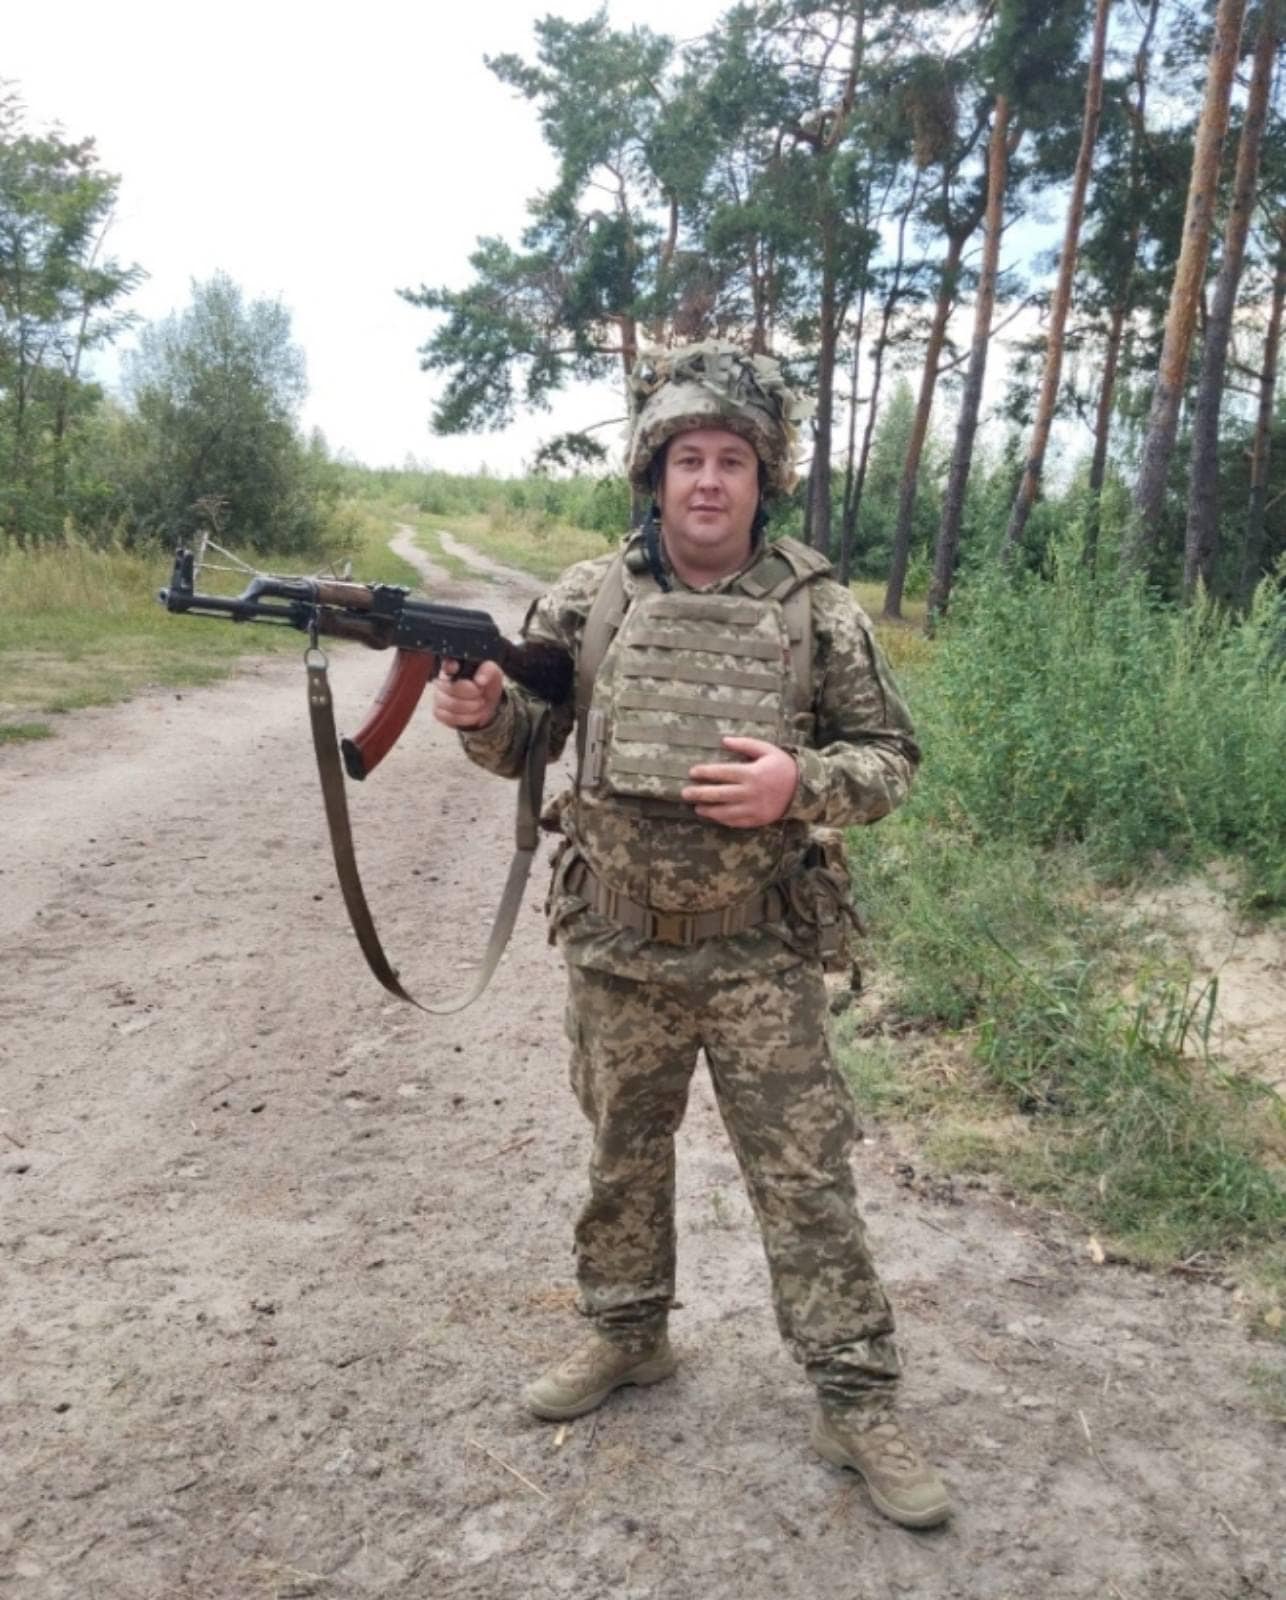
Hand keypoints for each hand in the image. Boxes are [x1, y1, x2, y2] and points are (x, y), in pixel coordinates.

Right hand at [431, 659, 503, 729]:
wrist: (486, 703)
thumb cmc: (486, 684)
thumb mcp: (493, 673)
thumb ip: (487, 671)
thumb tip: (480, 680)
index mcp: (454, 666)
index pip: (446, 664)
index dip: (450, 667)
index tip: (456, 669)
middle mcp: (442, 680)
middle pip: (453, 688)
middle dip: (473, 694)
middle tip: (480, 693)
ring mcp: (439, 696)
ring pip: (452, 704)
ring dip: (471, 707)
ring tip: (478, 703)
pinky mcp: (439, 712)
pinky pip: (449, 717)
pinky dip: (465, 718)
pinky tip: (472, 714)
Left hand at [680, 736, 798, 827]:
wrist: (804, 789)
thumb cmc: (782, 766)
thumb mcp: (766, 749)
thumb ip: (745, 744)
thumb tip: (723, 740)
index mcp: (751, 773)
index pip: (722, 773)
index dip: (706, 773)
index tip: (692, 772)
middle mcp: (750, 792)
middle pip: (719, 794)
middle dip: (700, 793)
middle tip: (684, 793)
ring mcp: (753, 808)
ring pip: (725, 811)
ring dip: (709, 810)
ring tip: (696, 808)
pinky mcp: (757, 819)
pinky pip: (736, 822)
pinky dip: (723, 820)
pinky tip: (714, 816)